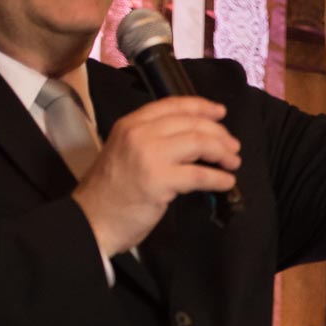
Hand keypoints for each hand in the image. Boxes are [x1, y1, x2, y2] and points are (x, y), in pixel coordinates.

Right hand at [70, 97, 241, 254]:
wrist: (91, 220)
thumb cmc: (110, 192)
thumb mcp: (126, 152)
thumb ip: (152, 140)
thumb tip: (193, 141)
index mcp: (131, 124)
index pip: (173, 105)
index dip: (202, 107)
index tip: (220, 113)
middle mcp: (139, 134)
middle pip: (191, 123)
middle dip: (219, 134)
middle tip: (233, 146)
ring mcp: (149, 156)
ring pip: (199, 143)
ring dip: (222, 152)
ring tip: (233, 163)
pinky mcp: (159, 181)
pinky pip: (199, 175)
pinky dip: (218, 178)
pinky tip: (227, 183)